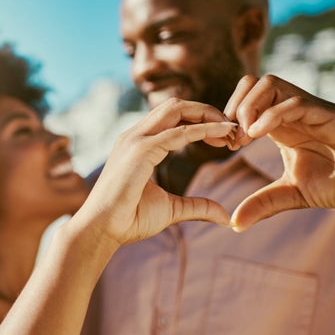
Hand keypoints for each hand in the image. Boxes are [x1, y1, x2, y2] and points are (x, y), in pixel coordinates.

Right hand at [70, 99, 234, 249]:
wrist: (102, 229)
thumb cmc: (128, 219)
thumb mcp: (171, 210)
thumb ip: (197, 207)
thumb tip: (226, 217)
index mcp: (139, 143)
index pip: (173, 117)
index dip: (201, 121)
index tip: (225, 138)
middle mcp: (135, 135)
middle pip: (176, 105)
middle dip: (207, 111)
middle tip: (233, 130)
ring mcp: (135, 140)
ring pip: (176, 109)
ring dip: (207, 115)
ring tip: (231, 130)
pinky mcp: (140, 151)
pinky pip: (177, 133)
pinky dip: (202, 130)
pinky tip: (222, 134)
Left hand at [224, 74, 334, 230]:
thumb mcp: (295, 194)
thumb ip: (264, 204)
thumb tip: (233, 223)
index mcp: (282, 126)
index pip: (245, 101)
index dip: (227, 118)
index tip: (223, 146)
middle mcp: (293, 112)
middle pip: (252, 84)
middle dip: (233, 107)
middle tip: (232, 140)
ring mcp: (311, 110)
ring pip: (270, 84)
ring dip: (249, 106)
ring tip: (245, 137)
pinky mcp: (330, 115)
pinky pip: (295, 102)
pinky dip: (271, 114)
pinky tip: (258, 135)